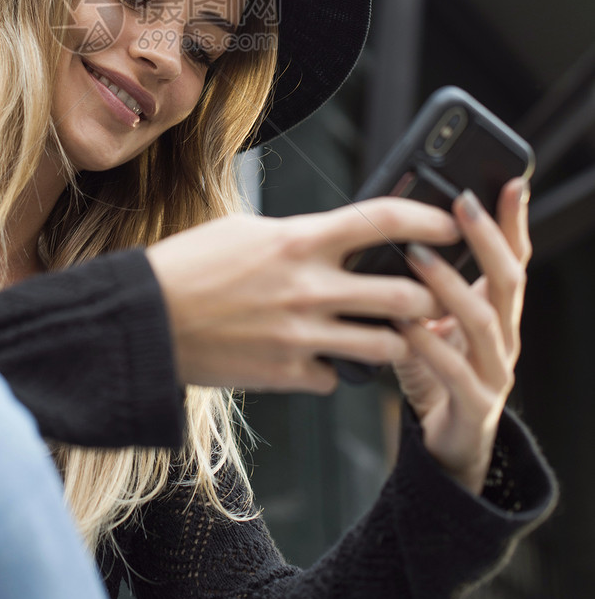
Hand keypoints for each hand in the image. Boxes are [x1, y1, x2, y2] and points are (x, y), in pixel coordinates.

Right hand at [145, 199, 460, 393]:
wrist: (144, 319)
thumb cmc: (191, 265)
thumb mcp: (247, 230)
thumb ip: (300, 235)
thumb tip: (340, 235)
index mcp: (299, 240)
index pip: (384, 221)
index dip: (430, 220)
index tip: (454, 222)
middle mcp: (309, 287)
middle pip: (404, 293)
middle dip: (430, 296)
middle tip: (434, 294)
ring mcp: (301, 336)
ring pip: (386, 345)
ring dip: (398, 340)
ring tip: (395, 334)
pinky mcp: (287, 374)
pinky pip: (335, 378)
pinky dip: (335, 370)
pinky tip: (324, 360)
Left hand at [391, 178, 530, 494]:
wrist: (449, 444)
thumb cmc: (437, 373)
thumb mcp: (434, 321)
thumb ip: (424, 285)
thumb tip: (397, 232)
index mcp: (498, 311)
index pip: (515, 257)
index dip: (514, 221)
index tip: (512, 181)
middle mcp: (505, 337)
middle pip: (509, 280)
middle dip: (487, 239)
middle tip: (462, 204)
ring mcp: (495, 371)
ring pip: (483, 321)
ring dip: (449, 285)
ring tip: (417, 255)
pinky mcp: (476, 404)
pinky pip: (456, 370)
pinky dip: (429, 345)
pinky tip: (405, 325)